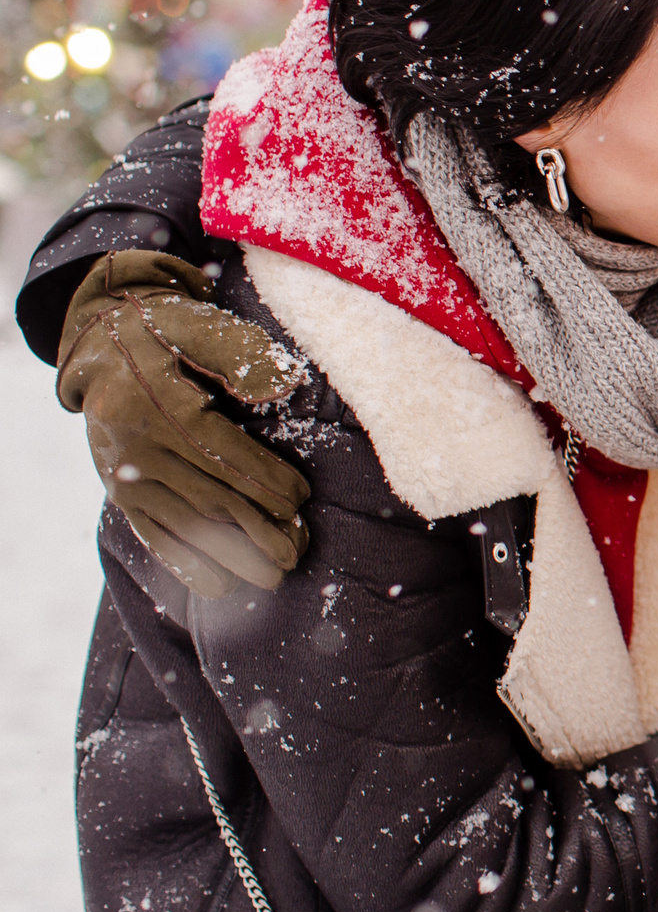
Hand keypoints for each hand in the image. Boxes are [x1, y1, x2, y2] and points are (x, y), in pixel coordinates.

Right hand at [55, 251, 310, 597]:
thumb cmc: (168, 333)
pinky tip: (220, 585)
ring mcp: (123, 475)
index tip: (300, 499)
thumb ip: (241, 353)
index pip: (220, 454)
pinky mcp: (119, 493)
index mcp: (158, 405)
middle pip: (207, 497)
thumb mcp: (201, 326)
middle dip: (258, 529)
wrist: (103, 346)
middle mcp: (135, 446)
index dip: (264, 481)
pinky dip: (185, 562)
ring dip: (231, 556)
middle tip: (298, 551)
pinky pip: (153, 534)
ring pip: (184, 525)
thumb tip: (284, 385)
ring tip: (274, 576)